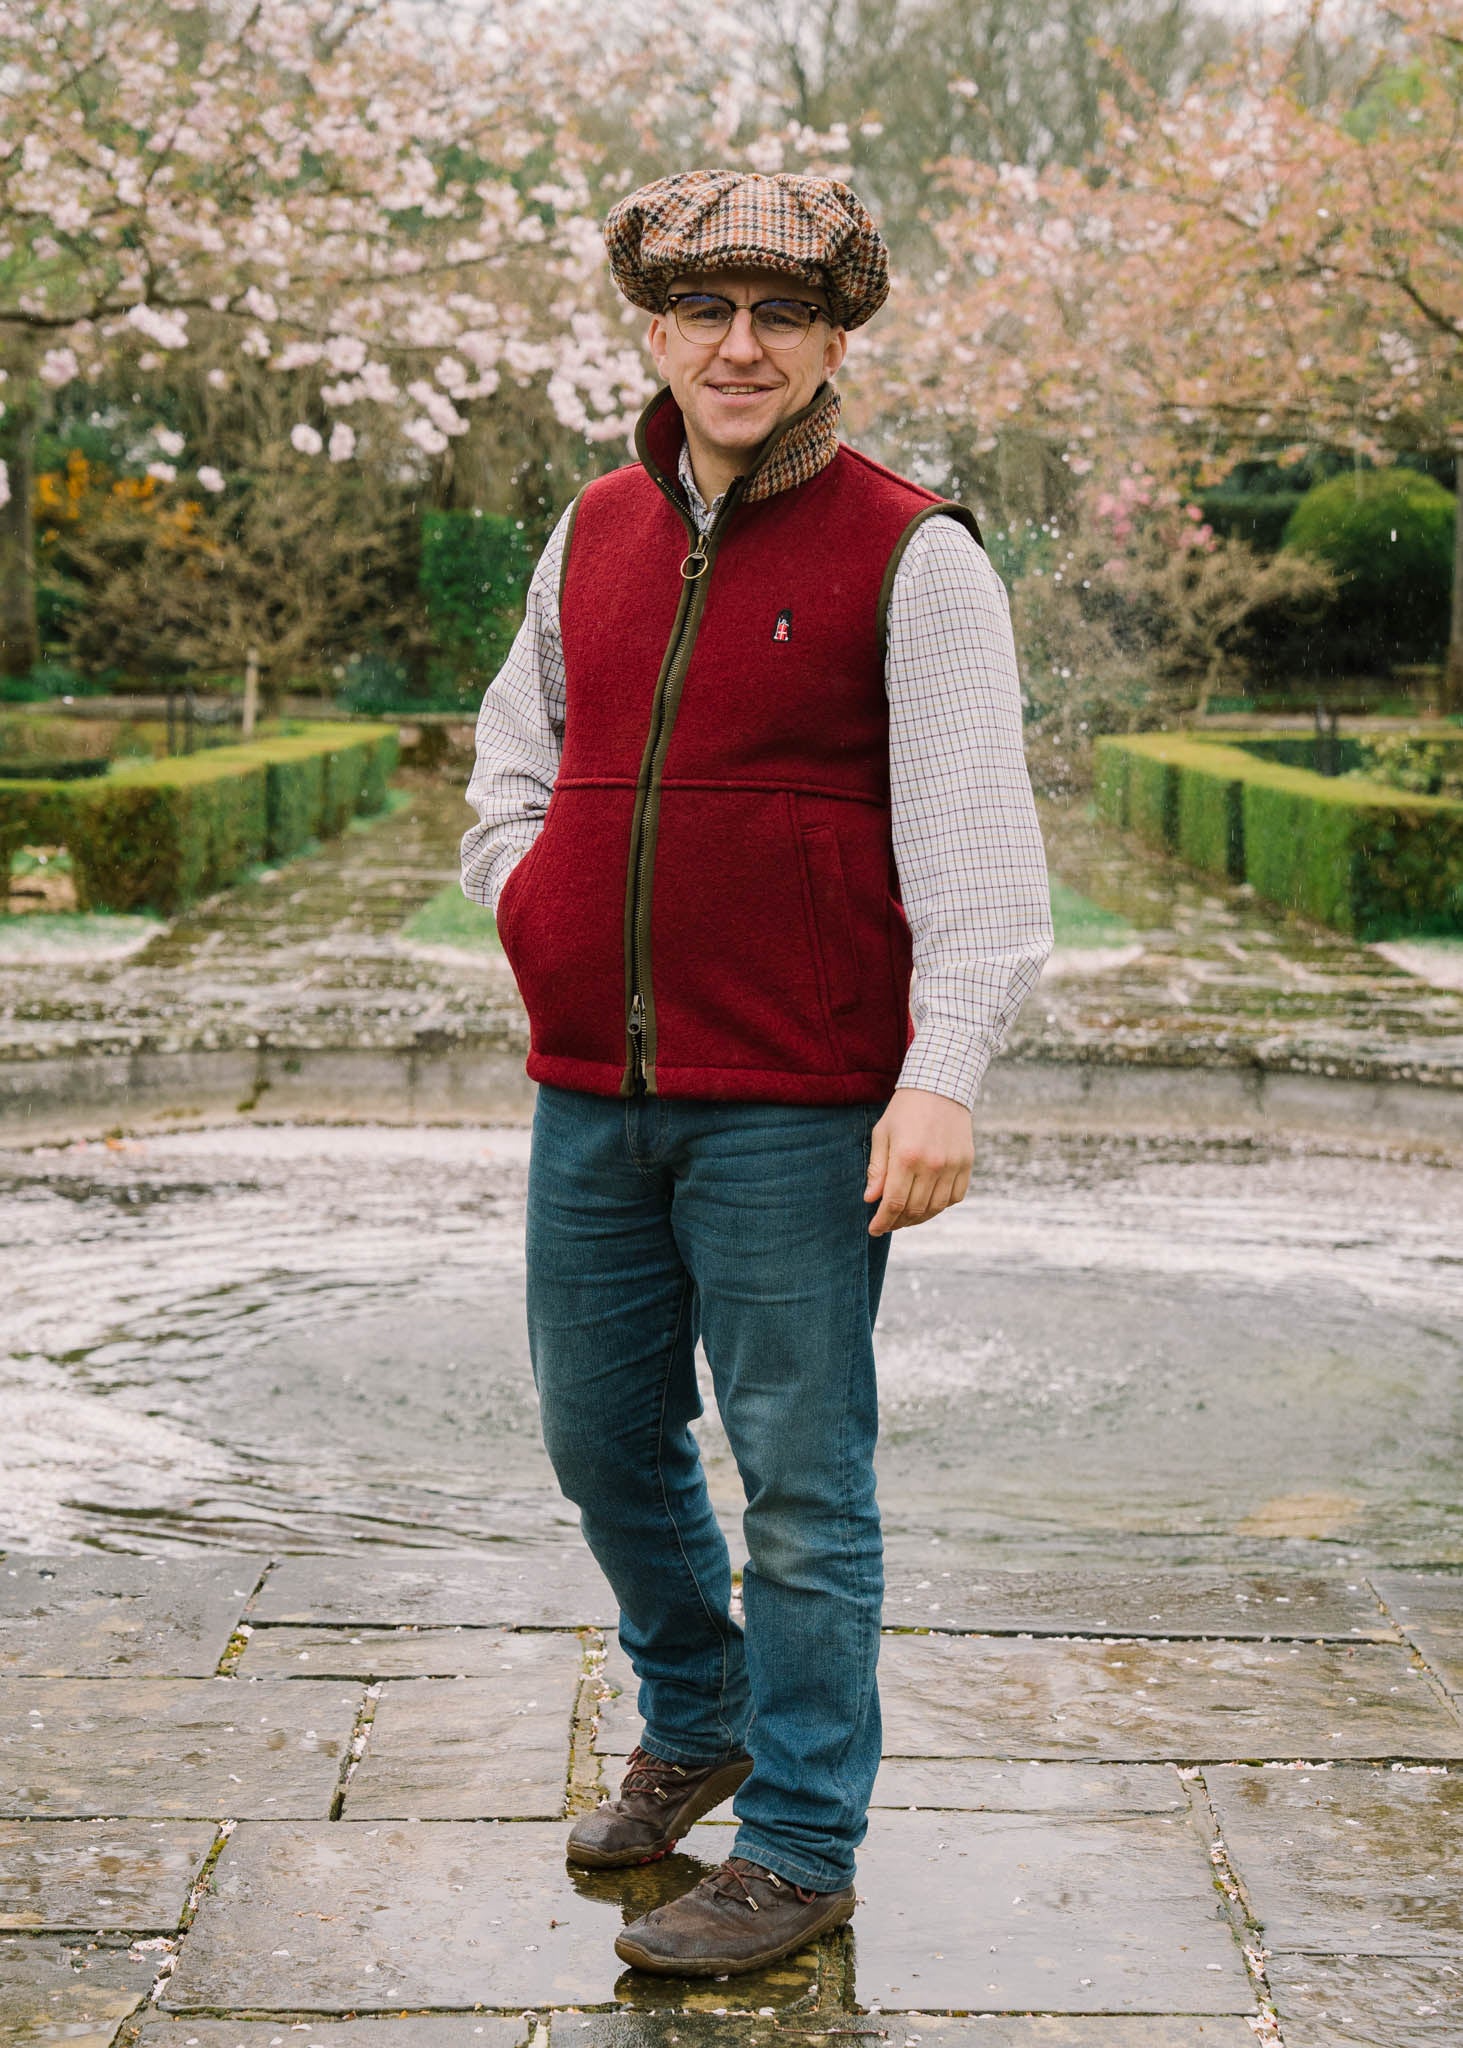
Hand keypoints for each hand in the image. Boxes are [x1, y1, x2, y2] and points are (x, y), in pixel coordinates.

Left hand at [864, 1087, 973, 1235]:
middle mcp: (931, 1165)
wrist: (940, 1086)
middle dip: (897, 1222)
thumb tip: (870, 1199)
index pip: (893, 1203)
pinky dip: (940, 1206)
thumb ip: (877, 1168)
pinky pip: (955, 1197)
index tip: (874, 1229)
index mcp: (906, 1157)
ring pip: (936, 1208)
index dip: (882, 1222)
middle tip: (887, 1223)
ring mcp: (952, 1165)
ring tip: (905, 1217)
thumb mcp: (882, 1134)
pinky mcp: (966, 1163)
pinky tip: (928, 1203)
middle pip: (914, 1209)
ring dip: (918, 1218)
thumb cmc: (905, 1110)